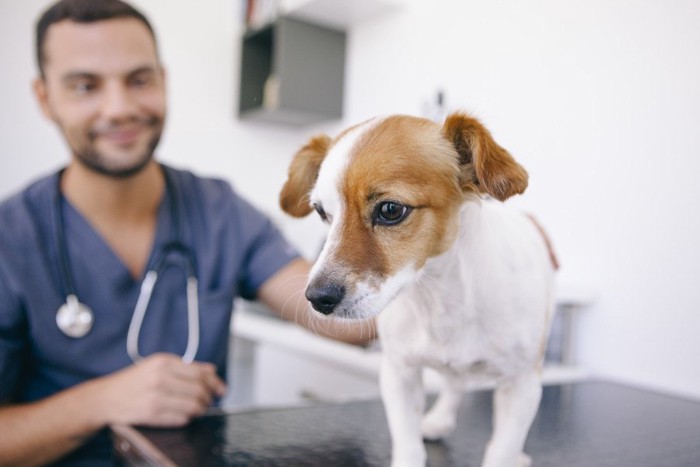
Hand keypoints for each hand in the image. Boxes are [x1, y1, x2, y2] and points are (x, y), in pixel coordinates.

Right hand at [90, 353, 226, 426]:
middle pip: (200, 389)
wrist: (105, 398)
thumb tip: (212, 370)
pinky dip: (187, 418)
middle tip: (209, 400)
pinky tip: (184, 415)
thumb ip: (185, 367)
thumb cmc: (133, 381)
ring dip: (200, 409)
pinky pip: (181, 418)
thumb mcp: (157, 365)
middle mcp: (160, 377)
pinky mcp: (152, 414)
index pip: (201, 372)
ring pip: (193, 405)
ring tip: (198, 409)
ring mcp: (156, 396)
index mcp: (164, 362)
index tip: (221, 389)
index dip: (215, 382)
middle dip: (209, 397)